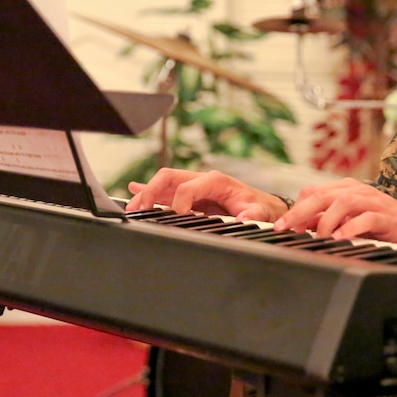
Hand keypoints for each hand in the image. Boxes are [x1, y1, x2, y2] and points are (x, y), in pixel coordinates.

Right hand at [126, 168, 288, 221]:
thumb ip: (252, 215)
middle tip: (138, 208)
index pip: (187, 186)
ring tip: (131, 207)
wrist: (265, 206)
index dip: (179, 201)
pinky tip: (134, 193)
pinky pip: (166, 190)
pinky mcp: (191, 195)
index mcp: (216, 181)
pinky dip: (150, 191)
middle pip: (168, 178)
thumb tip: (243, 219)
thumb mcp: (260, 212)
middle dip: (150, 191)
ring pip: (164, 184)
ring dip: (146, 194)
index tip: (177, 217)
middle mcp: (202, 180)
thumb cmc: (261, 208)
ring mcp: (194, 186)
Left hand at [275, 178, 396, 245]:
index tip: (282, 226)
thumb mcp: (348, 220)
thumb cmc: (380, 224)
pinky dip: (351, 227)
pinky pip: (366, 218)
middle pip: (322, 195)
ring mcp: (372, 201)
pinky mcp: (386, 215)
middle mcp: (357, 190)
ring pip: (343, 202)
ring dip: (326, 221)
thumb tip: (302, 226)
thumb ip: (327, 220)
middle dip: (299, 212)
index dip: (296, 208)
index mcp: (345, 189)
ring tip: (317, 237)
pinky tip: (340, 238)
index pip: (312, 191)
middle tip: (285, 228)